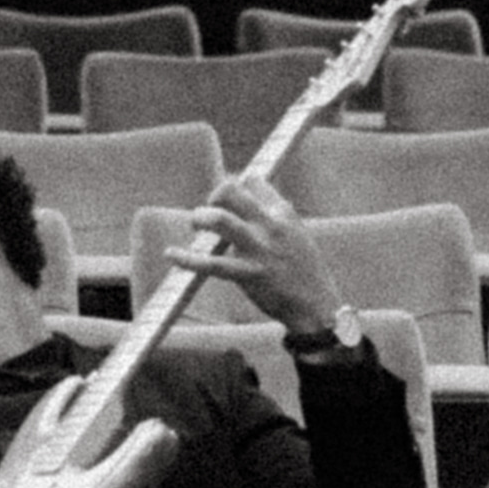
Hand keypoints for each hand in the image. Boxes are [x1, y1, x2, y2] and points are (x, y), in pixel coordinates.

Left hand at [165, 171, 344, 344]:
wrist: (317, 306)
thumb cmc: (304, 271)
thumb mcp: (295, 234)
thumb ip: (273, 217)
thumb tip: (248, 198)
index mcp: (283, 213)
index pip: (253, 181)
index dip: (236, 185)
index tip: (226, 198)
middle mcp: (271, 225)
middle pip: (232, 190)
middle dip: (215, 195)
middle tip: (208, 211)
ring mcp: (260, 249)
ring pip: (221, 219)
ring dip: (201, 217)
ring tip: (195, 222)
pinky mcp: (250, 274)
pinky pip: (212, 264)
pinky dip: (187, 259)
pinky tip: (171, 254)